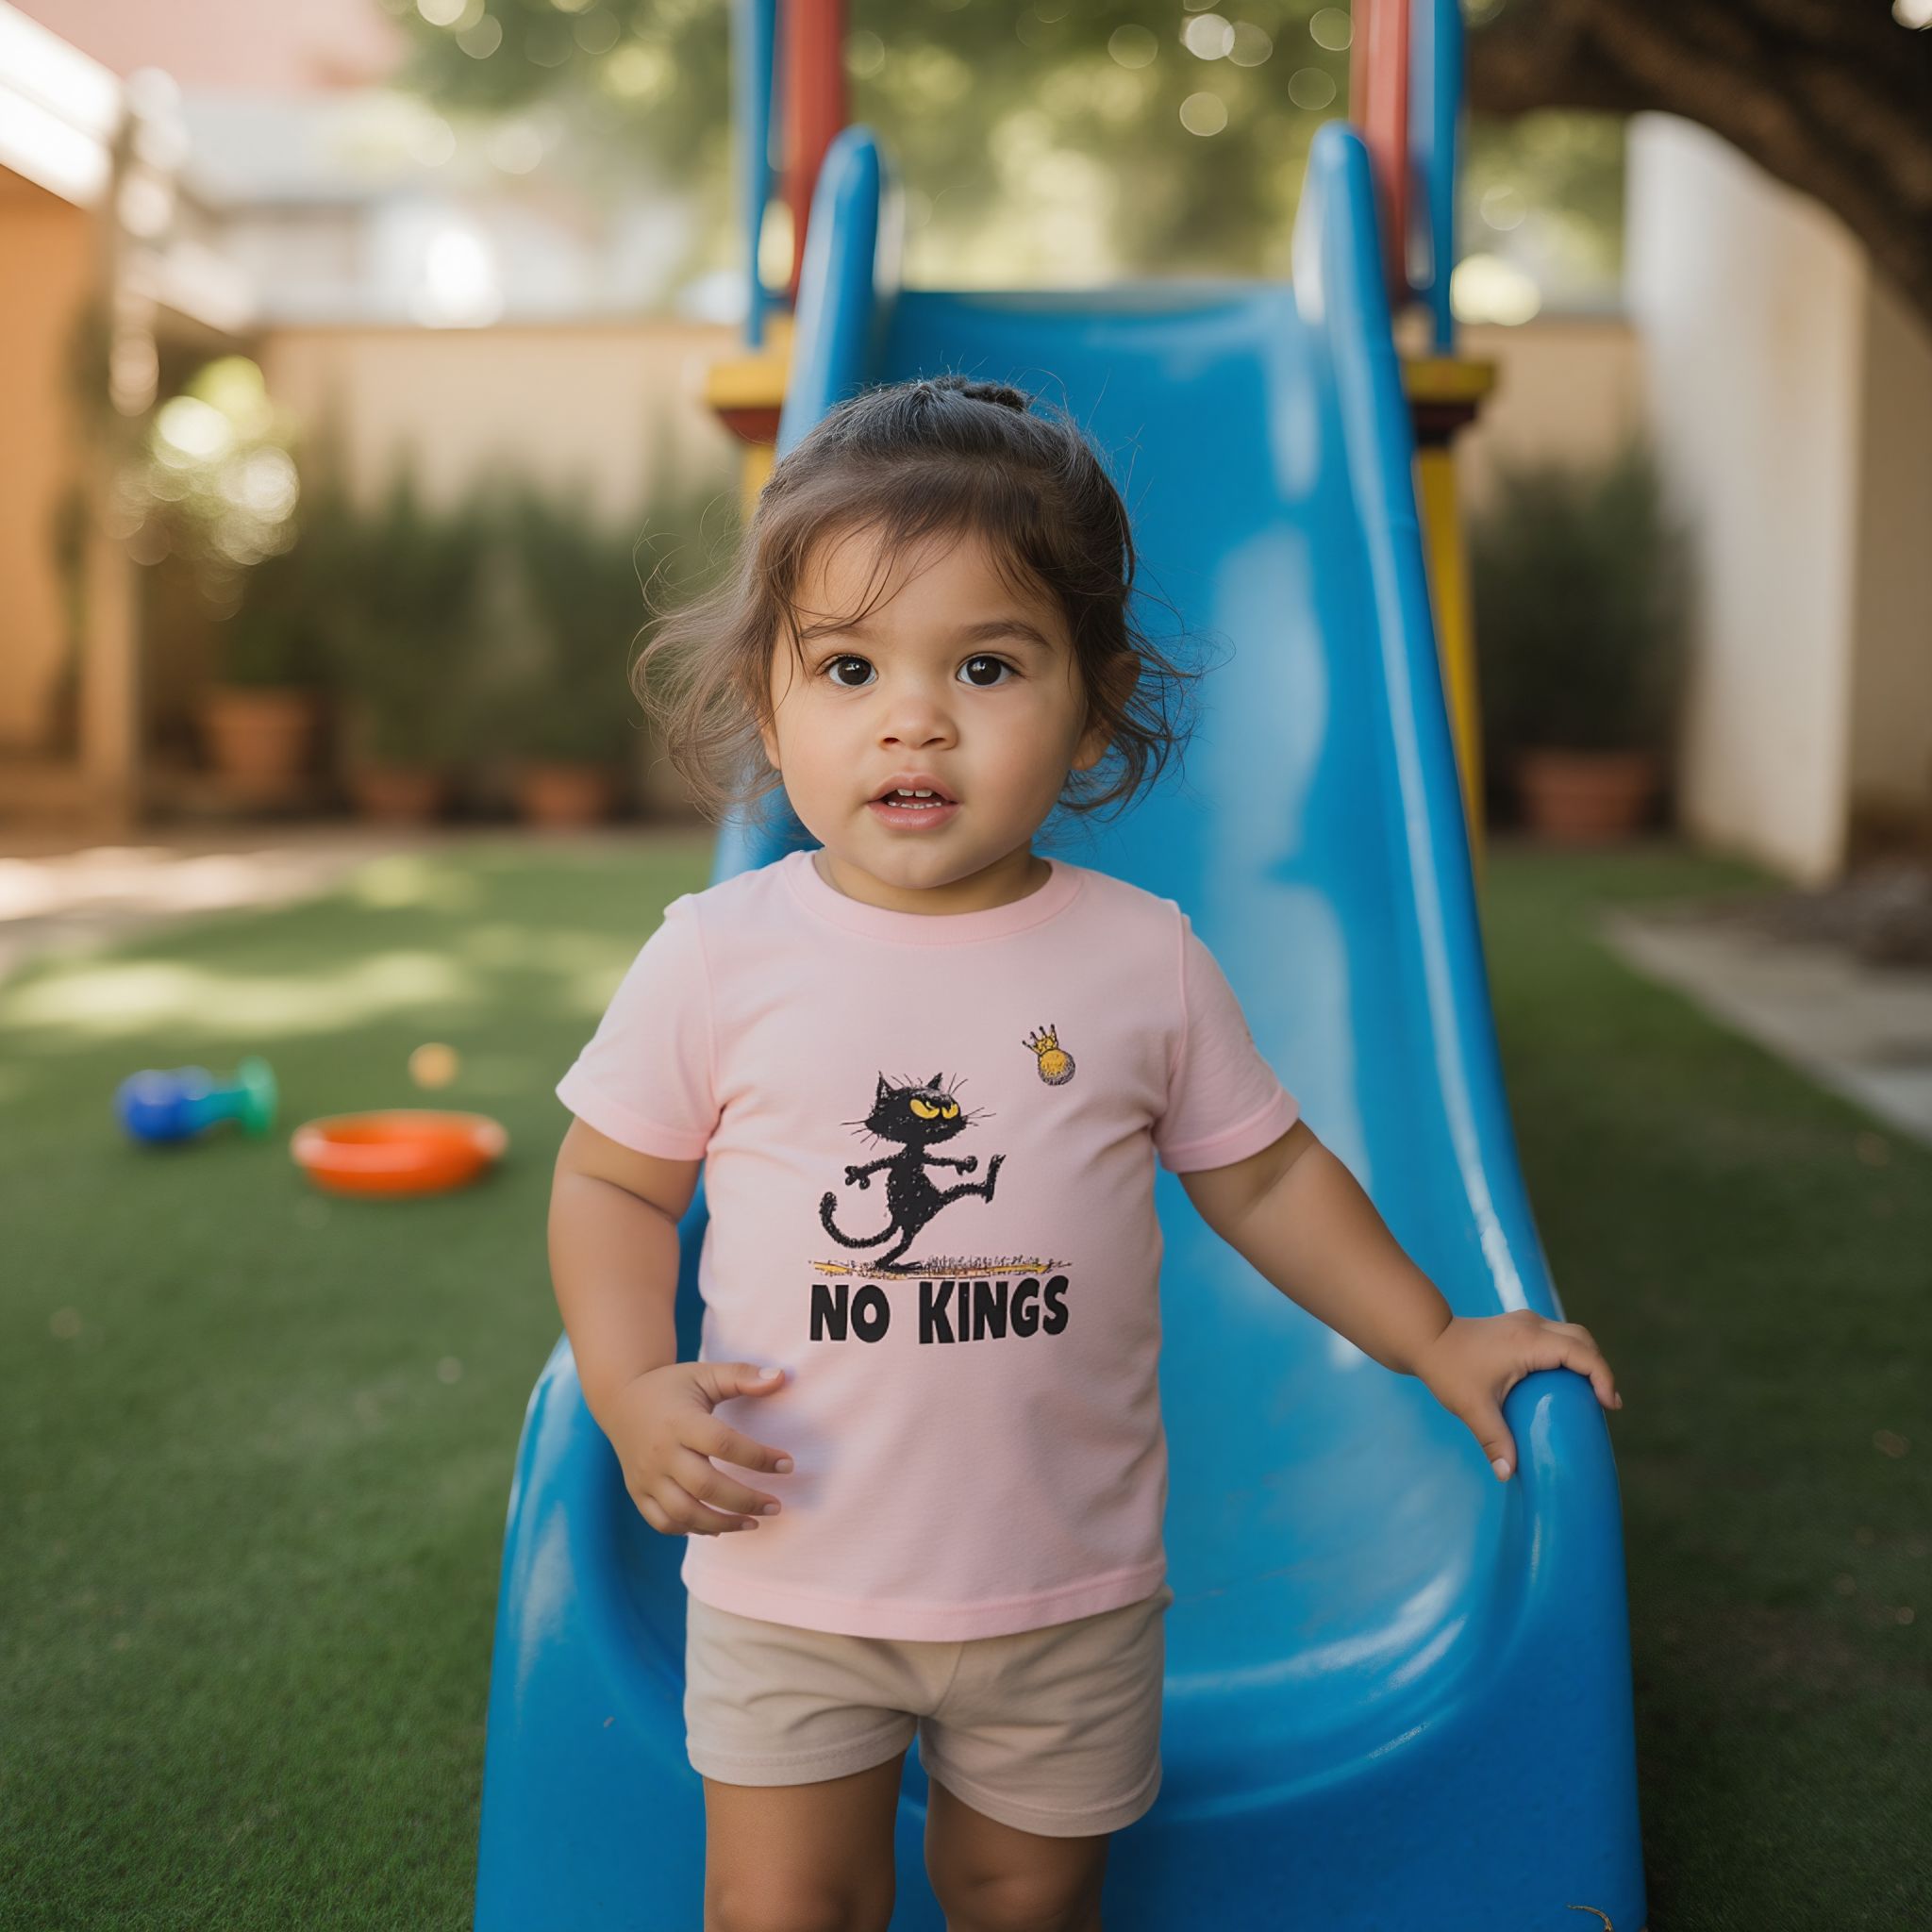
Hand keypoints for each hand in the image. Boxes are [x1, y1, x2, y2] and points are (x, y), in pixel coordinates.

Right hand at [599, 1360, 793, 1534]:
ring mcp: (646, 1476)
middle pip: (705, 1486)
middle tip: (776, 1505)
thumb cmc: (672, 1386)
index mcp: (681, 1421)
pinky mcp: (638, 1493)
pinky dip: (692, 1530)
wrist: (620, 1400)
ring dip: (722, 1524)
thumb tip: (782, 1377)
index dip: (758, 1457)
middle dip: (745, 1501)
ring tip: (754, 1523)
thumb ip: (742, 1376)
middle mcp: (661, 1452)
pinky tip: (718, 1528)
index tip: (787, 1464)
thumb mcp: (705, 1374)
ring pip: (684, 1513)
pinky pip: (664, 1523)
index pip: (723, 1444)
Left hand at [1413, 1310, 1621, 1480]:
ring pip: (1571, 1334)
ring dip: (1586, 1359)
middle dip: (1599, 1368)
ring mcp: (1525, 1321)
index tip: (1609, 1405)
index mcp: (1528, 1342)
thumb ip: (1494, 1440)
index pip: (1580, 1353)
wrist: (1425, 1337)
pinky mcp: (1519, 1325)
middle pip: (1583, 1339)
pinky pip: (1557, 1335)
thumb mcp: (1471, 1407)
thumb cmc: (1448, 1369)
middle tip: (1606, 1403)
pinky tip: (1566, 1380)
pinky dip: (1570, 1354)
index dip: (1602, 1376)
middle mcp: (1531, 1325)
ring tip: (1591, 1394)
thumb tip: (1508, 1474)